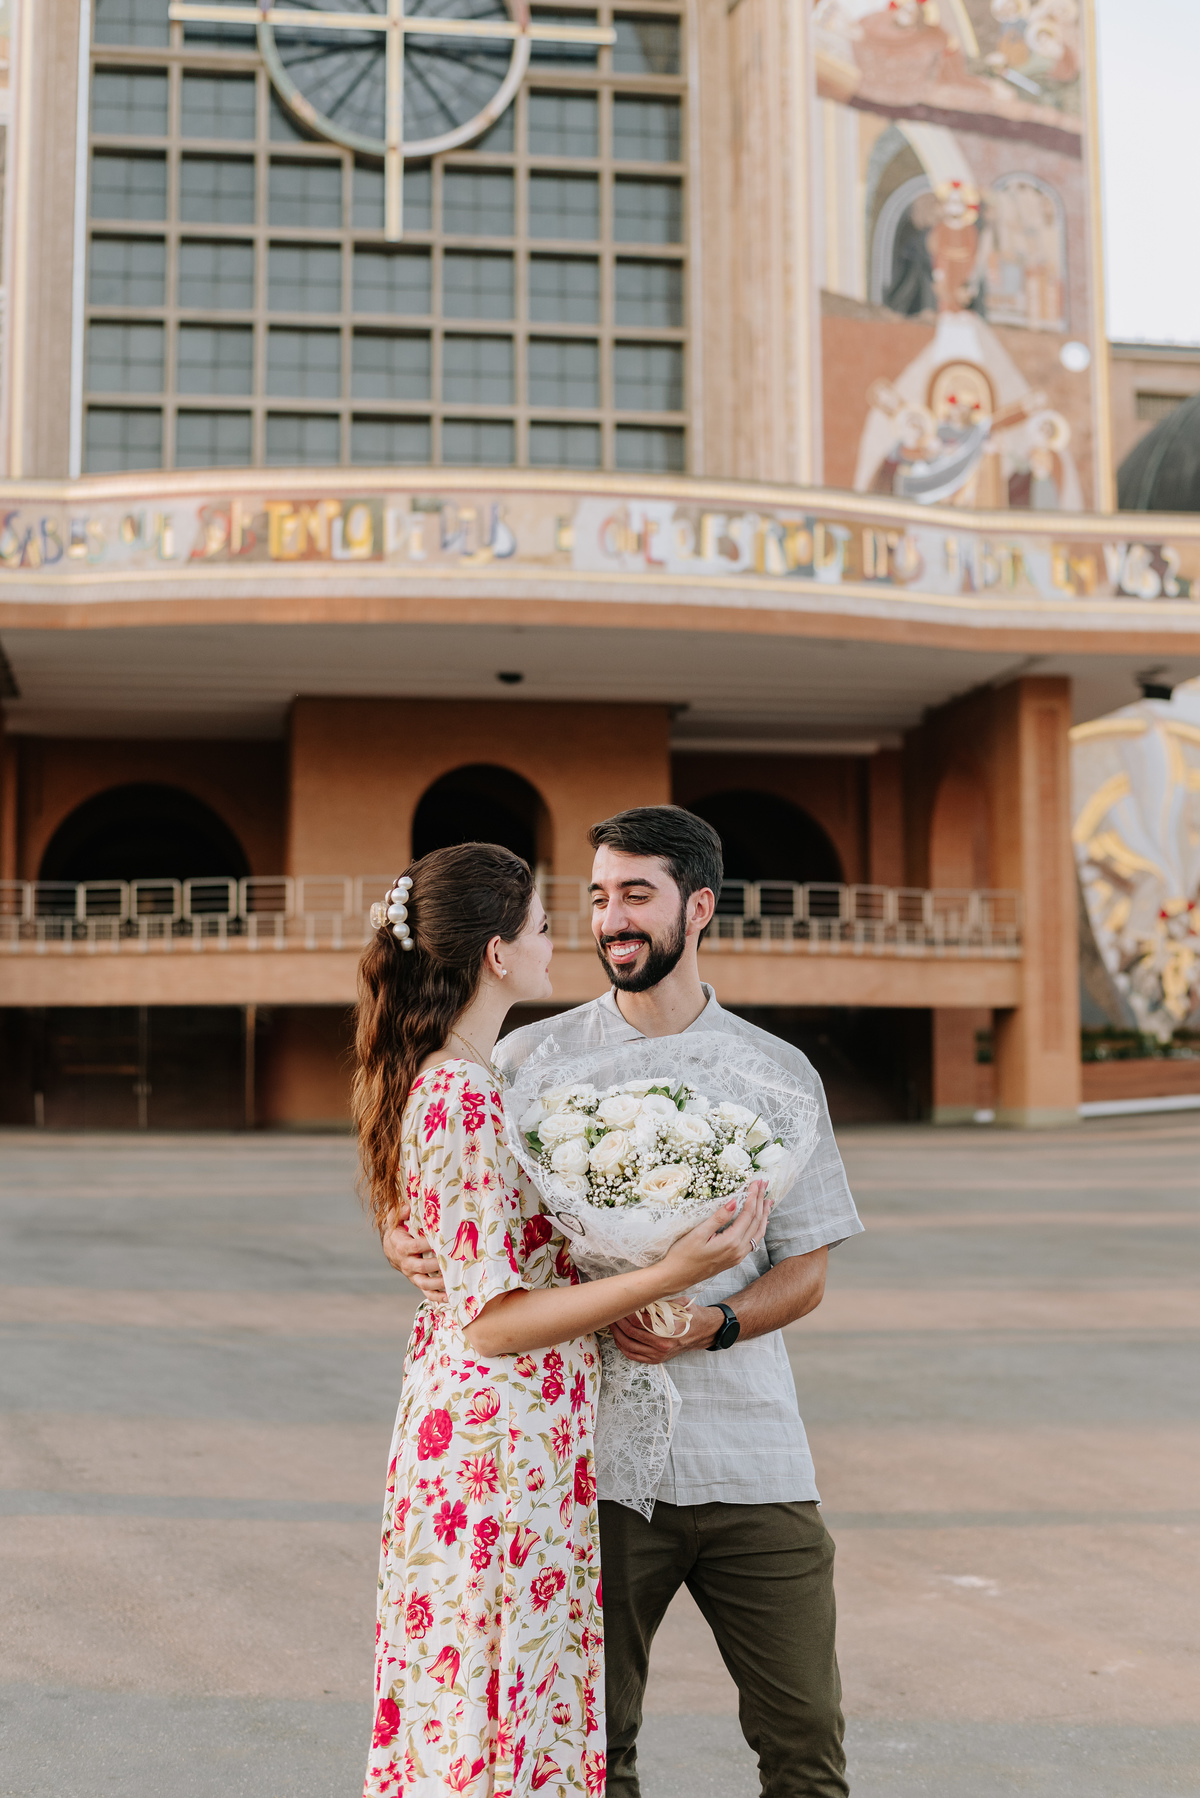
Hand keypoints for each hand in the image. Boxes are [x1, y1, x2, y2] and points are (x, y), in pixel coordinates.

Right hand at [381, 1211, 446, 1298]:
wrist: (390, 1247)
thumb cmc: (397, 1230)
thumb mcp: (394, 1219)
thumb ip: (399, 1212)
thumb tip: (407, 1207)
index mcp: (401, 1247)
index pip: (415, 1246)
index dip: (427, 1245)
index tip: (441, 1240)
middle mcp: (406, 1263)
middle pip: (421, 1266)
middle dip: (436, 1265)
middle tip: (451, 1260)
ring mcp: (411, 1274)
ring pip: (424, 1282)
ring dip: (438, 1284)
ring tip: (452, 1281)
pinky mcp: (417, 1281)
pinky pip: (426, 1291)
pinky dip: (437, 1296)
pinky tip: (449, 1296)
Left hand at [610, 1301, 726, 1362]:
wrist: (703, 1332)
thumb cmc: (692, 1316)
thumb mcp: (680, 1303)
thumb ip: (662, 1301)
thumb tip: (641, 1296)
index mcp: (669, 1330)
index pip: (640, 1321)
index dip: (628, 1313)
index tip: (622, 1305)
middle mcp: (663, 1345)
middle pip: (631, 1333)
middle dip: (619, 1322)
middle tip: (612, 1312)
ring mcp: (659, 1355)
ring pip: (629, 1346)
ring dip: (617, 1334)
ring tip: (612, 1323)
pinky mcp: (656, 1360)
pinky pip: (633, 1355)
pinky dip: (622, 1347)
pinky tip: (618, 1337)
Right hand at [657, 1180, 770, 1294]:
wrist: (676, 1276)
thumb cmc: (682, 1254)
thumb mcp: (698, 1233)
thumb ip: (718, 1218)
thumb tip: (734, 1202)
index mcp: (731, 1242)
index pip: (748, 1214)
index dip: (753, 1196)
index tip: (756, 1182)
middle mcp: (739, 1250)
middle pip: (756, 1222)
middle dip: (761, 1201)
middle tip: (765, 1184)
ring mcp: (738, 1256)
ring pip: (758, 1233)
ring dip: (764, 1215)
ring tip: (768, 1200)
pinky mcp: (734, 1259)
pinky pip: (753, 1241)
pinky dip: (759, 1228)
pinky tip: (761, 1222)